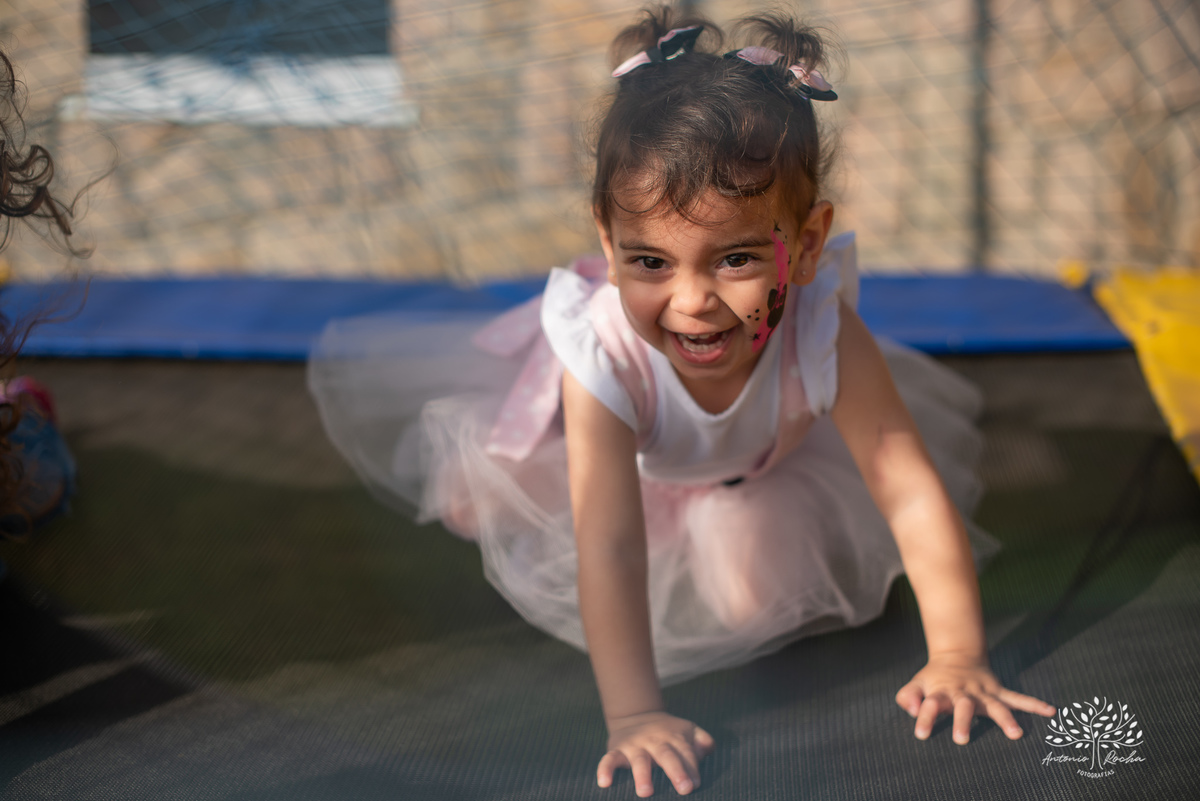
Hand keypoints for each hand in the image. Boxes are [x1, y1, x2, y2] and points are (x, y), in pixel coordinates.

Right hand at [599, 711, 713, 796]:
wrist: (636, 715)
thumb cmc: (668, 733)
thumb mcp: (688, 730)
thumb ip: (703, 740)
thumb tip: (707, 749)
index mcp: (674, 737)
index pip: (686, 753)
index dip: (692, 768)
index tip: (696, 784)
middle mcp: (655, 740)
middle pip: (666, 754)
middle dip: (676, 771)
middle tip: (685, 788)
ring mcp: (635, 745)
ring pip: (639, 759)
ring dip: (642, 775)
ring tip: (646, 792)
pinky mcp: (617, 750)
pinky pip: (609, 759)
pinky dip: (605, 769)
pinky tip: (604, 783)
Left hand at [895, 652, 1055, 743]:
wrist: (956, 656)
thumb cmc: (934, 679)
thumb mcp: (916, 684)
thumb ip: (908, 696)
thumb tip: (912, 710)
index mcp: (941, 691)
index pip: (930, 704)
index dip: (925, 717)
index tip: (921, 734)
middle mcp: (963, 692)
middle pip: (963, 705)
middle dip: (963, 721)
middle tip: (961, 740)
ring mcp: (982, 692)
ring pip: (995, 704)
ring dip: (1005, 718)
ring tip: (1016, 734)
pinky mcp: (997, 691)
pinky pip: (1017, 698)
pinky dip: (1033, 704)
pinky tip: (1050, 711)